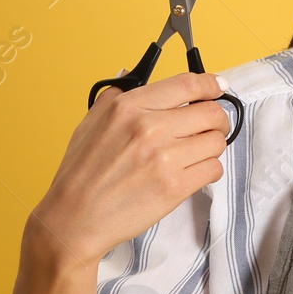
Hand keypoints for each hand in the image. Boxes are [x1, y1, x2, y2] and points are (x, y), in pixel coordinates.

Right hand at [32, 72, 233, 267]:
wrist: (74, 218)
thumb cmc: (81, 173)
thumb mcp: (91, 122)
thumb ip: (116, 97)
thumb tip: (133, 75)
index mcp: (129, 107)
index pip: (188, 84)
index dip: (211, 85)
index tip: (218, 88)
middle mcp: (148, 128)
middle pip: (211, 113)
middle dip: (217, 120)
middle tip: (208, 129)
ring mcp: (164, 158)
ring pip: (217, 142)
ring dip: (211, 148)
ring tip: (193, 155)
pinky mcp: (175, 186)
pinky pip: (214, 169)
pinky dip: (208, 171)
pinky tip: (190, 174)